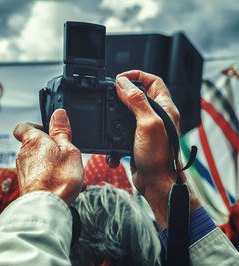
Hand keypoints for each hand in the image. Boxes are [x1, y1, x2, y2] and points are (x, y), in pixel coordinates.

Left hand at [13, 109, 84, 204]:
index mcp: (33, 141)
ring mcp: (23, 171)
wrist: (46, 209)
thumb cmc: (58, 179)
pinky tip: (66, 187)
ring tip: (71, 176)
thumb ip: (62, 131)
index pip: (23, 126)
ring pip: (40, 163)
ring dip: (54, 166)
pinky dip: (51, 178)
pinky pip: (39, 176)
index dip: (34, 125)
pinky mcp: (26, 185)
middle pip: (35, 145)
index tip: (48, 129)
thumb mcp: (68, 150)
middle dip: (51, 149)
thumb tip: (58, 113)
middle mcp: (23, 154)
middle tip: (67, 156)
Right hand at [115, 70, 199, 227]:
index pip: (153, 81)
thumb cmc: (159, 157)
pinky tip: (112, 144)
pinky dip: (113, 138)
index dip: (137, 75)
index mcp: (164, 108)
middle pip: (138, 95)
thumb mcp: (147, 123)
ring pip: (126, 113)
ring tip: (108, 120)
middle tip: (110, 96)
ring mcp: (146, 128)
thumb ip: (136, 101)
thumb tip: (123, 83)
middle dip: (121, 95)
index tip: (120, 78)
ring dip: (115, 118)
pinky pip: (121, 132)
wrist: (155, 183)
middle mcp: (156, 116)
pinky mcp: (136, 140)